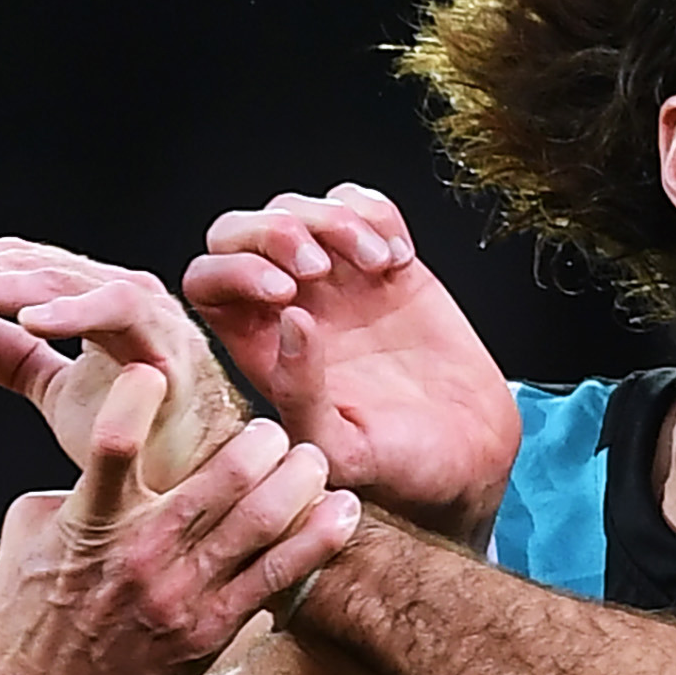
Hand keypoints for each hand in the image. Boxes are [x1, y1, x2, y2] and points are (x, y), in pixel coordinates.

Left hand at [0, 239, 244, 491]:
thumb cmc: (142, 443)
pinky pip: (119, 312)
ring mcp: (147, 315)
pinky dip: (75, 312)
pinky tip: (25, 322)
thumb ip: (17, 362)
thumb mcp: (62, 398)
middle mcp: (120, 295)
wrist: (198, 492)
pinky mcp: (170, 346)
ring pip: (61, 281)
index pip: (19, 269)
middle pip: (31, 267)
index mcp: (94, 302)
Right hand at [0, 365, 358, 674]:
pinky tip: (341, 512)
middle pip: (223, 475)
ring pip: (263, 519)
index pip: (115, 443)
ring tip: (309, 461)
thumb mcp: (22, 539)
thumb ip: (65, 490)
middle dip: (260, 439)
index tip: (158, 371)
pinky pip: (280, 577)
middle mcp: (140, 553)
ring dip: (298, 478)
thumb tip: (95, 461)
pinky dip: (318, 538)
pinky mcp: (211, 630)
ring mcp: (181, 595)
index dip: (142, 395)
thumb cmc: (21, 627)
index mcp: (88, 522)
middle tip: (270, 431)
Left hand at [183, 184, 518, 547]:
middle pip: (239, 231)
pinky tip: (398, 261)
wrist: (469, 458)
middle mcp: (287, 308)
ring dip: (334, 220)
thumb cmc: (397, 468)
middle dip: (274, 230)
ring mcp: (336, 281)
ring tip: (380, 264)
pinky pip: (362, 206)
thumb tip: (289, 319)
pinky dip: (375, 214)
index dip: (233, 269)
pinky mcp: (387, 265)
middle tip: (321, 266)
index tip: (287, 291)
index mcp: (258, 349)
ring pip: (299, 208)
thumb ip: (301, 393)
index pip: (206, 281)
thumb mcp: (340, 449)